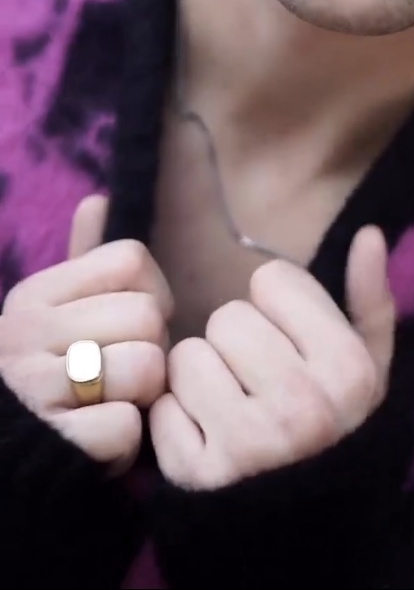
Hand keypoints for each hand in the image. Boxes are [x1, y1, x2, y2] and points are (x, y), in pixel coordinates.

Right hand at [0, 196, 172, 472]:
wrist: (8, 464)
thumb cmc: (52, 380)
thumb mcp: (58, 316)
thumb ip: (84, 263)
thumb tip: (97, 198)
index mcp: (32, 296)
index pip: (132, 260)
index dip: (149, 294)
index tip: (126, 328)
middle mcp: (23, 334)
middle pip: (148, 316)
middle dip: (150, 349)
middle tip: (119, 377)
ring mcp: (33, 390)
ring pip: (147, 368)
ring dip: (143, 397)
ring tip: (110, 406)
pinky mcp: (55, 445)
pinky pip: (130, 426)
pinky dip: (124, 444)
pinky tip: (97, 443)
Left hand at [150, 225, 394, 489]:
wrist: (302, 529)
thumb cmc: (335, 433)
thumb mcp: (369, 370)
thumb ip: (371, 300)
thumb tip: (368, 233)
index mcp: (348, 370)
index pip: (273, 282)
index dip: (277, 308)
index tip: (289, 343)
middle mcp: (302, 406)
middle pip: (227, 316)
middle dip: (236, 342)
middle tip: (255, 379)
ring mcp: (248, 445)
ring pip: (187, 356)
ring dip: (200, 377)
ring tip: (229, 405)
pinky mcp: (199, 477)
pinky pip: (162, 407)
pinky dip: (176, 420)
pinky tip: (206, 437)